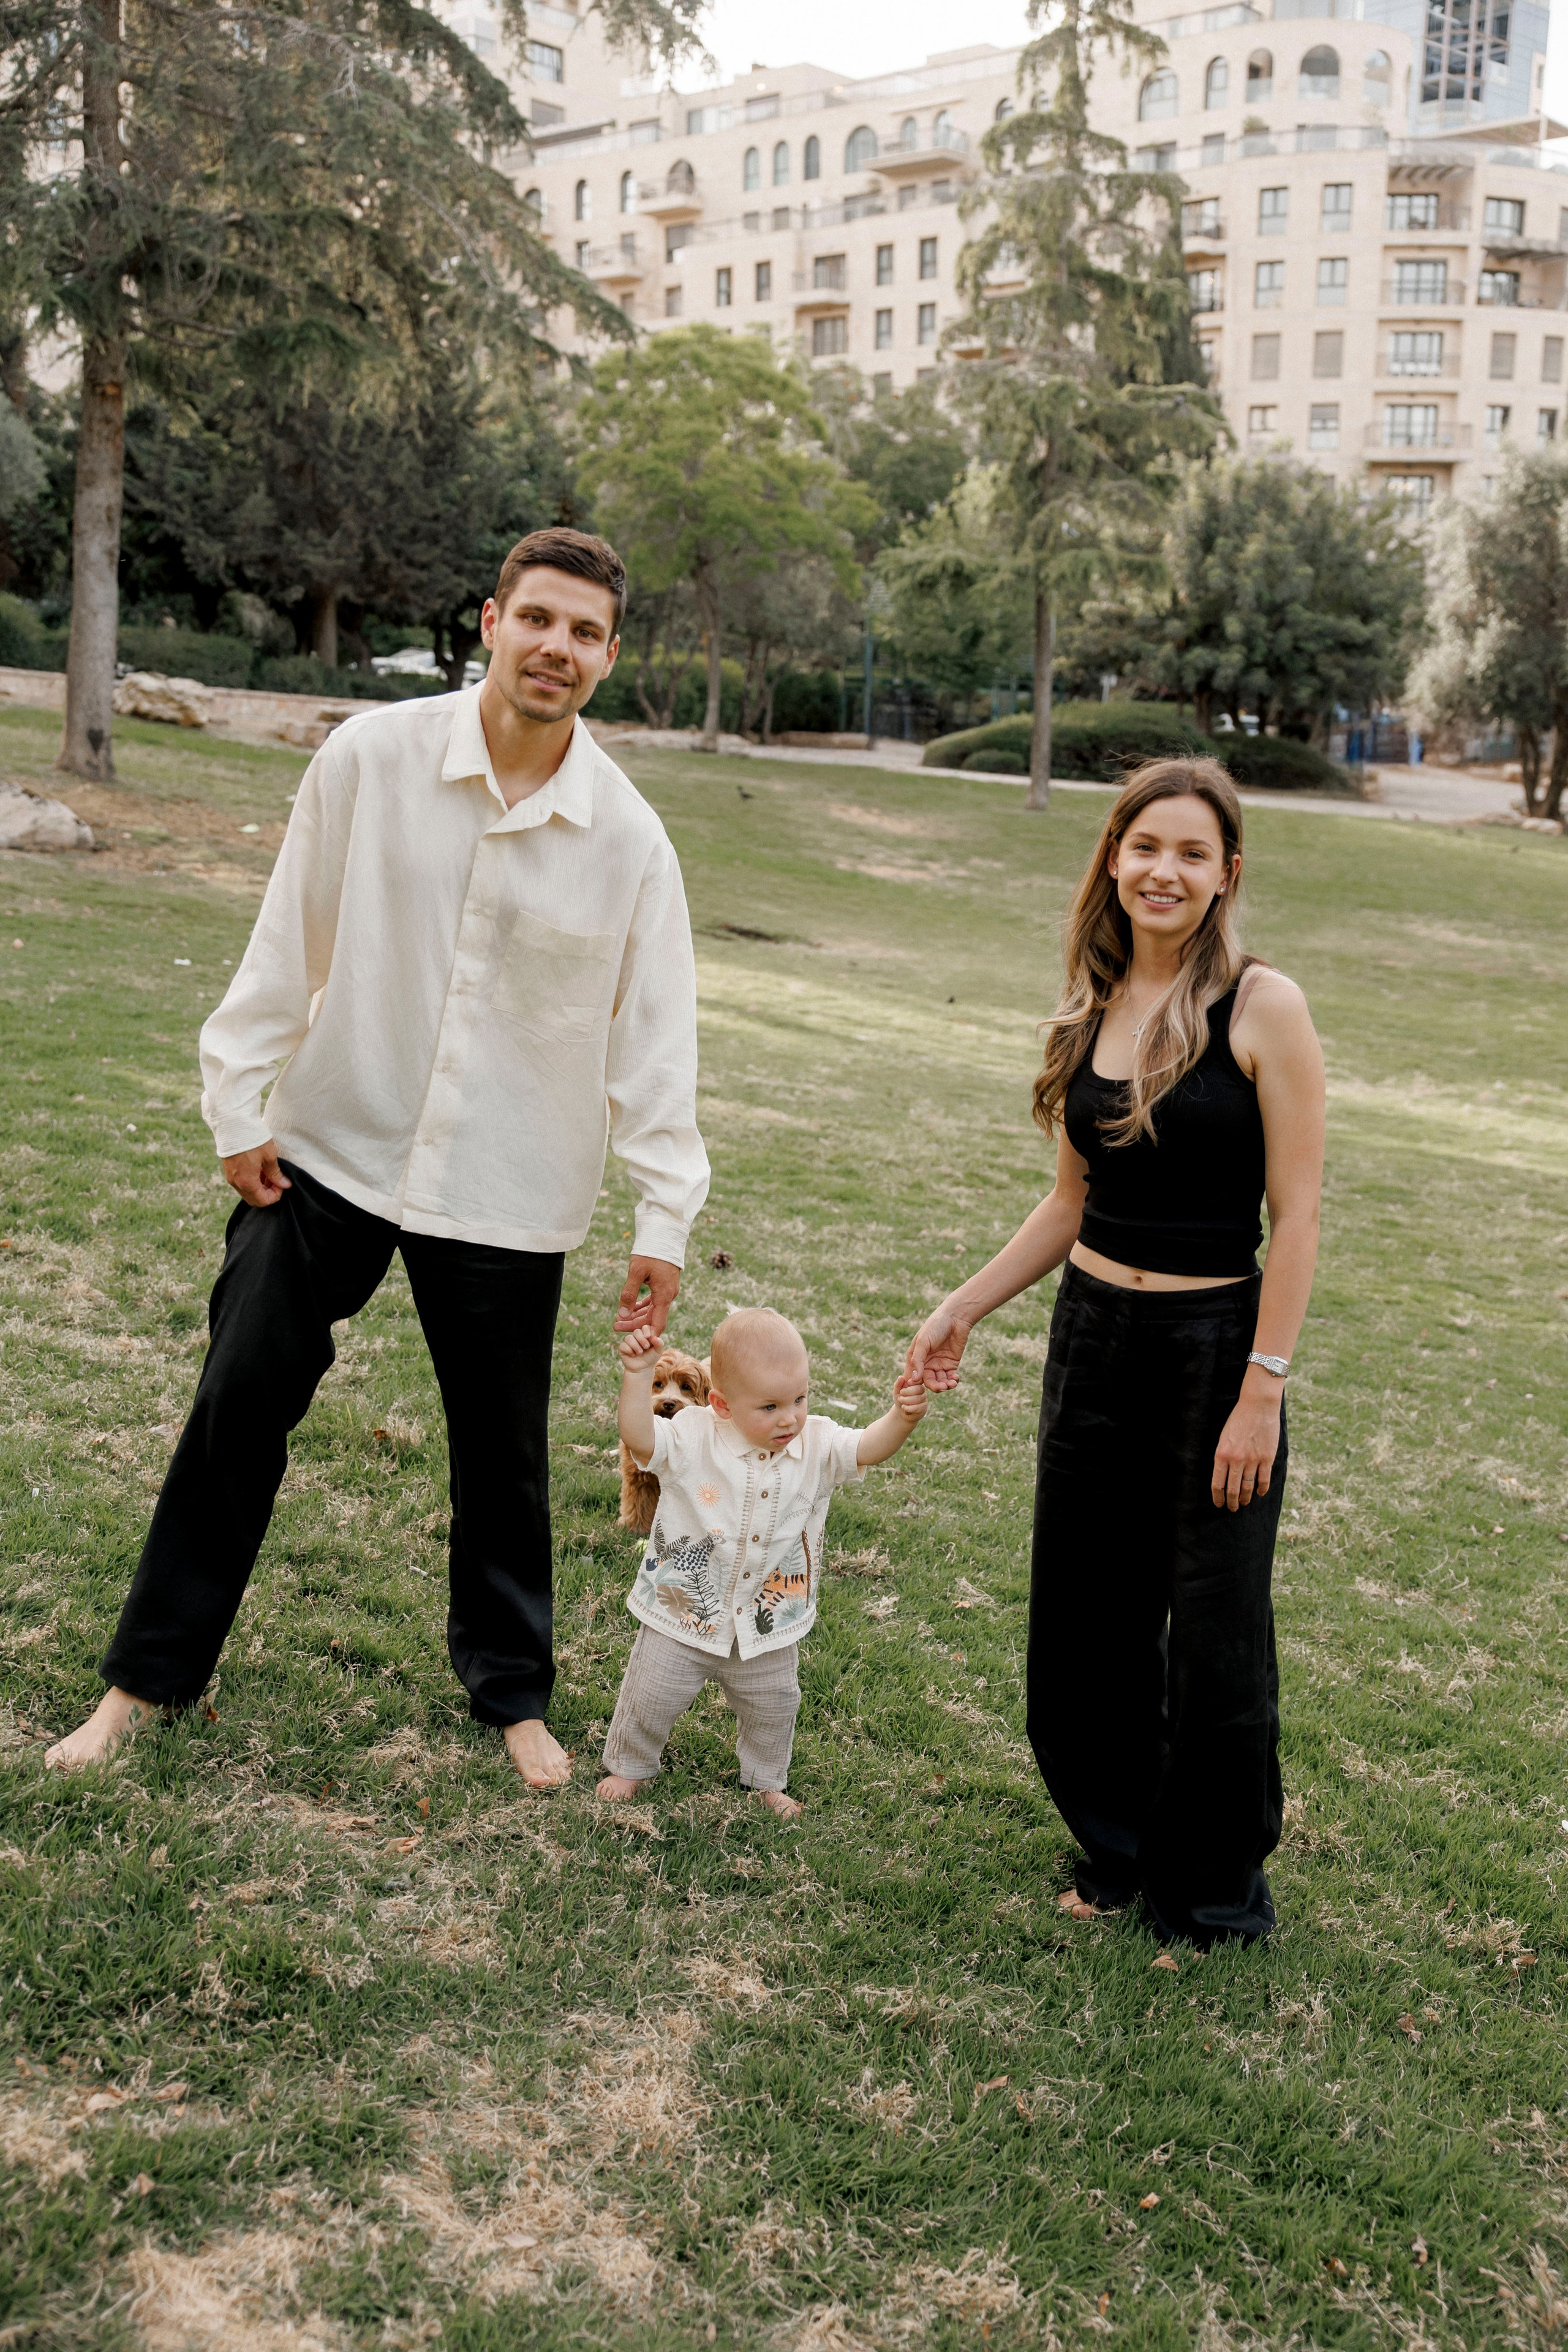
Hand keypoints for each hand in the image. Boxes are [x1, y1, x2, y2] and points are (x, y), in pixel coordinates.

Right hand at [221, 1143, 290, 1207]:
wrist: (232, 1123)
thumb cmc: (252, 1139)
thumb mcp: (269, 1156)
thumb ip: (276, 1174)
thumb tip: (285, 1184)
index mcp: (247, 1182)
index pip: (263, 1201)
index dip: (276, 1195)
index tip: (282, 1183)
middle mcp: (236, 1183)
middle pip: (254, 1199)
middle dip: (267, 1192)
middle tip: (276, 1179)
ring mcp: (230, 1177)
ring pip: (247, 1191)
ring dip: (260, 1186)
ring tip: (269, 1172)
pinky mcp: (228, 1170)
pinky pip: (241, 1182)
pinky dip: (251, 1180)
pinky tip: (259, 1168)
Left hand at [614, 1255, 679, 1335]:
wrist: (663, 1235)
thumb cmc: (650, 1252)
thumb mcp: (636, 1272)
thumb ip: (629, 1294)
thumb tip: (622, 1314)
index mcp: (664, 1295)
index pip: (657, 1324)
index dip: (644, 1333)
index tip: (628, 1337)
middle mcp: (668, 1295)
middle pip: (652, 1318)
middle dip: (634, 1324)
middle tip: (615, 1326)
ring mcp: (667, 1291)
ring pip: (652, 1310)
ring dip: (636, 1315)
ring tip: (619, 1319)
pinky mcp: (664, 1285)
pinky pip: (654, 1301)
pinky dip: (642, 1306)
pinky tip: (630, 1309)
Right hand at [618, 1324, 660, 1370]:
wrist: (643, 1369)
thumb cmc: (651, 1358)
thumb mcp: (658, 1351)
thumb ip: (659, 1343)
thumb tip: (654, 1337)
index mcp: (645, 1334)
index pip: (645, 1327)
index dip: (646, 1331)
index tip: (649, 1337)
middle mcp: (636, 1336)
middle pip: (636, 1331)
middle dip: (641, 1339)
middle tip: (646, 1347)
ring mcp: (629, 1342)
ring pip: (628, 1338)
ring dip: (635, 1346)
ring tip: (640, 1353)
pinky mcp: (622, 1348)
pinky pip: (623, 1346)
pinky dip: (629, 1350)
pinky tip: (633, 1355)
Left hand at [892, 1374, 929, 1423]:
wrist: (901, 1412)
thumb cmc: (900, 1399)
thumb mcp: (896, 1391)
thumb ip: (898, 1384)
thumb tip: (900, 1377)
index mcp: (916, 1383)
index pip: (917, 1381)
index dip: (908, 1387)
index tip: (901, 1391)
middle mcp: (922, 1390)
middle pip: (918, 1389)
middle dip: (906, 1394)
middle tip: (900, 1397)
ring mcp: (924, 1399)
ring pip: (917, 1399)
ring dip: (906, 1402)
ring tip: (902, 1403)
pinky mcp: (924, 1408)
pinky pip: (917, 1407)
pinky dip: (908, 1409)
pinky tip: (905, 1408)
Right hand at [905, 1300, 971, 1392]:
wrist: (955, 1318)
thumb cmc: (935, 1326)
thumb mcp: (923, 1342)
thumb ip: (918, 1360)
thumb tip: (914, 1379)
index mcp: (915, 1358)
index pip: (912, 1377)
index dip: (914, 1385)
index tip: (918, 1390)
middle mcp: (926, 1363)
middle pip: (928, 1382)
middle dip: (934, 1386)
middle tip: (941, 1387)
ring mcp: (939, 1364)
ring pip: (939, 1382)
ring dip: (944, 1386)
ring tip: (950, 1384)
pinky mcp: (951, 1364)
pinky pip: (950, 1378)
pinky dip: (952, 1381)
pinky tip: (955, 1379)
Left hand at [1211, 1381, 1282, 1509]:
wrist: (1257, 1406)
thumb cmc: (1238, 1420)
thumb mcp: (1223, 1437)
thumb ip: (1223, 1456)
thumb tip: (1223, 1474)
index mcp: (1222, 1454)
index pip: (1217, 1484)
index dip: (1218, 1497)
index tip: (1219, 1504)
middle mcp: (1236, 1460)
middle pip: (1233, 1489)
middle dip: (1232, 1502)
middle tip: (1232, 1508)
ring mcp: (1253, 1460)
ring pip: (1248, 1487)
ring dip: (1245, 1498)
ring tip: (1244, 1503)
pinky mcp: (1267, 1458)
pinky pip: (1263, 1480)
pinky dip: (1261, 1489)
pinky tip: (1258, 1493)